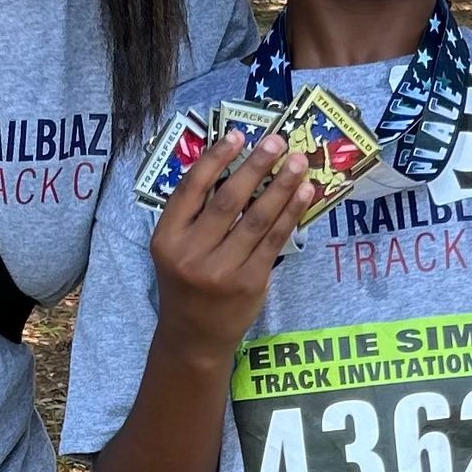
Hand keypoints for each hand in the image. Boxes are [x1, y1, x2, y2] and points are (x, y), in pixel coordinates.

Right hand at [148, 132, 313, 362]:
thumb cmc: (186, 282)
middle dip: (255, 166)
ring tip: (299, 162)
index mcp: (166, 238)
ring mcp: (222, 270)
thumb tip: (239, 165)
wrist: (194, 336)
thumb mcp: (175, 248)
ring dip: (281, 186)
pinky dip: (291, 213)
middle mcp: (191, 253)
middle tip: (277, 141)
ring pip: (256, 219)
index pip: (191, 188)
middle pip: (228, 200)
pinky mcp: (250, 282)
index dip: (216, 158)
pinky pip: (275, 240)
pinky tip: (304, 193)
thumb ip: (196, 214)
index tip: (238, 134)